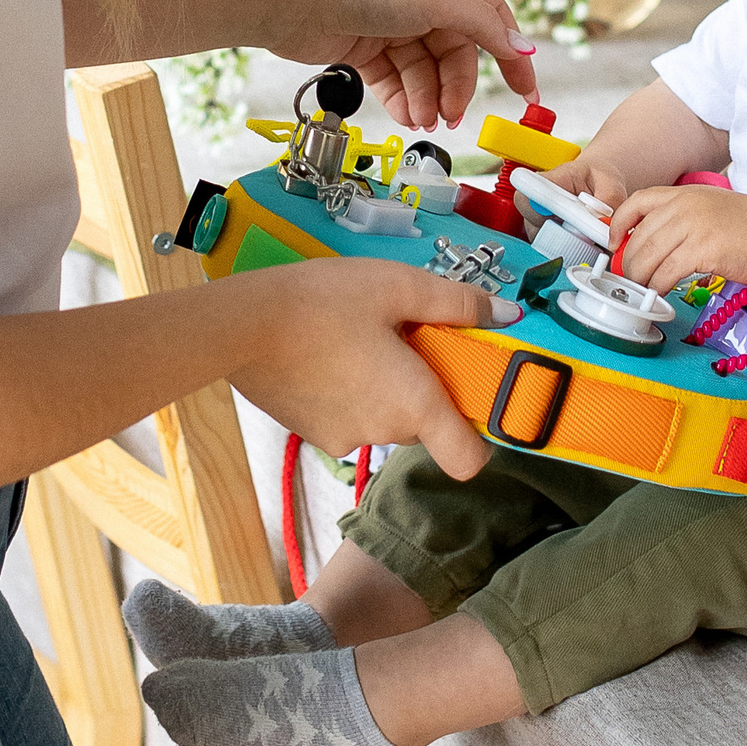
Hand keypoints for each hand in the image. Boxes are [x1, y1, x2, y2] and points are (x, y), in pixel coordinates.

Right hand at [226, 257, 493, 480]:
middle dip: (422, 386)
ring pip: (384, 417)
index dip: (479, 434)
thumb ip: (457, 304)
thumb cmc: (323, 301)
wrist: (240, 325)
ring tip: (356, 337)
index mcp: (415, 404)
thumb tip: (506, 316)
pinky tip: (325, 353)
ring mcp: (344, 438)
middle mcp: (384, 433)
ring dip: (382, 386)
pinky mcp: (312, 433)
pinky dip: (348, 392)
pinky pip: (348, 416)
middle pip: (425, 425)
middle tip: (403, 337)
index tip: (470, 393)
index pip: (469, 460)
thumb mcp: (397, 285)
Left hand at [264, 0, 536, 131]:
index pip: (491, 20)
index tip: (526, 94)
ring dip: (428, 100)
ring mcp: (392, 25)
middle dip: (456, 88)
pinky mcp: (366, 48)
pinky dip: (404, 100)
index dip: (511, 57)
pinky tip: (405, 115)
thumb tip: (520, 46)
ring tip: (420, 121)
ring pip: (426, 72)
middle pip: (457, 54)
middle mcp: (420, 0)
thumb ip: (480, 24)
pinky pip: (397, 81)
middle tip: (451, 117)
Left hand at [606, 180, 746, 293]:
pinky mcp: (704, 250)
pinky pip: (667, 272)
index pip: (637, 202)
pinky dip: (658, 285)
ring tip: (642, 289)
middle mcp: (684, 206)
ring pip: (649, 255)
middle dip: (628, 261)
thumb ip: (680, 217)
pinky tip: (660, 292)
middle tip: (627, 277)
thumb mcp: (709, 207)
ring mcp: (693, 226)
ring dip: (640, 277)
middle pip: (639, 235)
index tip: (612, 241)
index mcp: (683, 193)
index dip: (618, 222)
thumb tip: (651, 242)